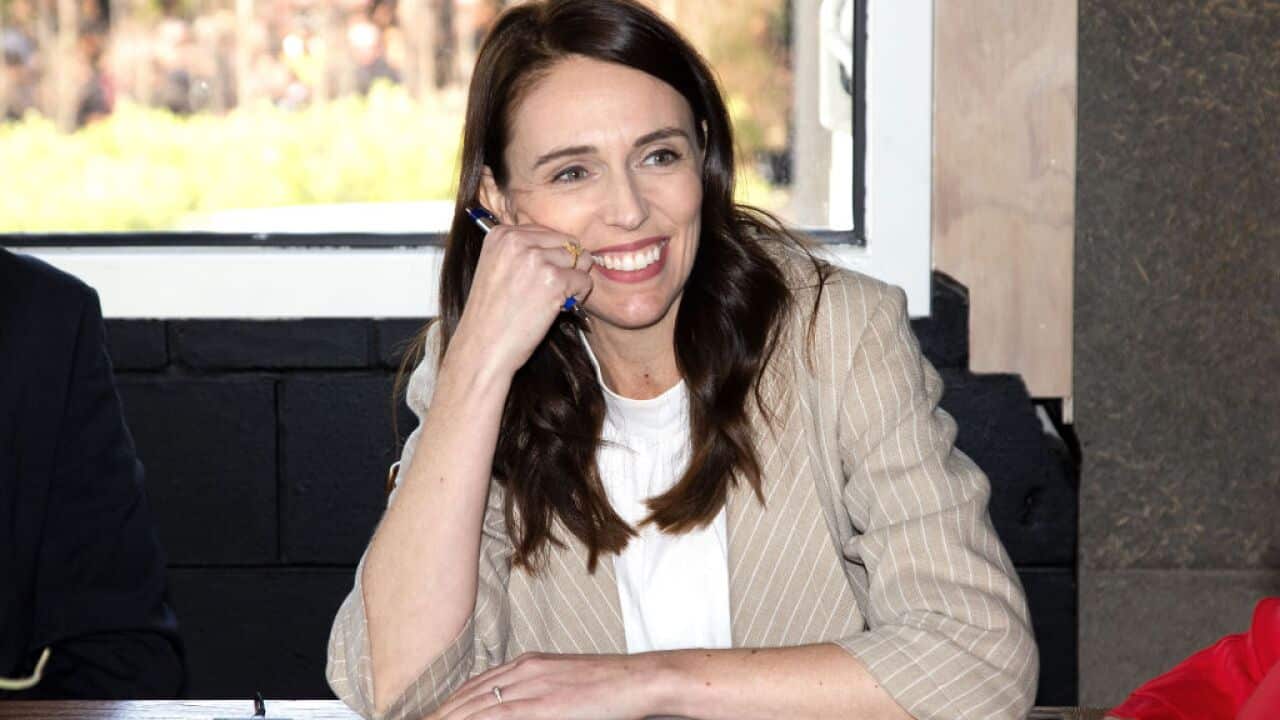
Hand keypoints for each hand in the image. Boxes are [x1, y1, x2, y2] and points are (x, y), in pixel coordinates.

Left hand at [428, 652, 671, 719]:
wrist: (638, 679)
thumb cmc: (609, 685)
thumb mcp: (564, 682)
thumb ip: (536, 691)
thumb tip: (514, 707)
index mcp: (527, 663)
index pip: (476, 685)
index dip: (450, 703)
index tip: (432, 716)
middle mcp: (524, 670)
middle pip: (469, 695)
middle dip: (441, 714)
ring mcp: (533, 686)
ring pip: (478, 706)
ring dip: (450, 719)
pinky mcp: (544, 705)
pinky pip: (501, 717)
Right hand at [448, 224, 594, 380]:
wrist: (482, 348)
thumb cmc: (491, 316)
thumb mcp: (496, 268)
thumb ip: (522, 250)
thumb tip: (566, 246)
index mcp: (501, 234)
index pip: (547, 232)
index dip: (552, 256)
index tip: (540, 277)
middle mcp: (517, 241)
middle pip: (567, 242)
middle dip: (567, 265)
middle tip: (552, 289)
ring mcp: (537, 259)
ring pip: (580, 260)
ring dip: (575, 280)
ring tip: (555, 299)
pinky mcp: (555, 281)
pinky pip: (585, 280)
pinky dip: (580, 296)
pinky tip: (560, 308)